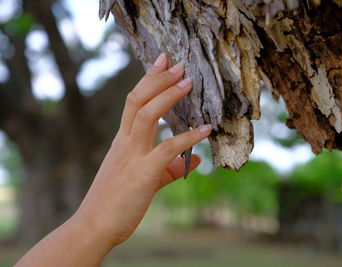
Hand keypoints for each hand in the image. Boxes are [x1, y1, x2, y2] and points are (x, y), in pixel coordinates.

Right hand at [74, 53, 210, 245]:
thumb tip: (195, 160)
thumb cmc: (115, 202)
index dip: (148, 80)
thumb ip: (170, 167)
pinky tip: (206, 129)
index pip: (133, 102)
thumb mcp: (145, 179)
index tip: (161, 63)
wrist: (94, 227)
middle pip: (137, 100)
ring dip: (168, 96)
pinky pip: (168, 149)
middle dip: (157, 79)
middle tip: (176, 63)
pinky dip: (188, 137)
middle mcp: (125, 143)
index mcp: (123, 142)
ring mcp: (132, 156)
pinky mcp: (143, 174)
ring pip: (147, 115)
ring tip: (188, 82)